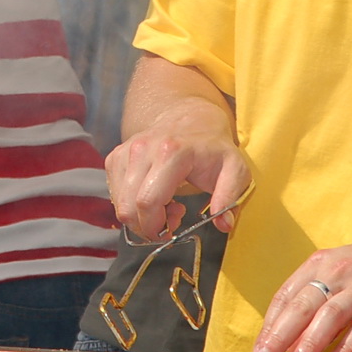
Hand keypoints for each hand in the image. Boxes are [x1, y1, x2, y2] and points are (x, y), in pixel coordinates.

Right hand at [106, 109, 250, 244]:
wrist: (191, 118)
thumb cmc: (213, 149)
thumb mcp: (235, 170)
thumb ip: (229, 197)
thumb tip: (223, 224)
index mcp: (172, 152)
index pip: (147, 201)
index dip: (155, 227)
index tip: (172, 233)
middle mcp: (143, 149)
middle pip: (128, 207)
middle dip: (147, 226)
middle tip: (172, 221)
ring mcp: (126, 151)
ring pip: (119, 203)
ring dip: (140, 216)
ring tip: (165, 206)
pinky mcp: (116, 157)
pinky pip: (115, 194)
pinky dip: (131, 204)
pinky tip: (153, 195)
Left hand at [251, 219, 351, 351]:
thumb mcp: (345, 267)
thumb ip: (320, 293)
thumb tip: (295, 330)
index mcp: (323, 264)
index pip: (286, 294)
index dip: (270, 323)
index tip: (259, 347)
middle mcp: (339, 273)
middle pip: (301, 306)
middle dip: (278, 337)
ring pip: (329, 317)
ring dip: (309, 345)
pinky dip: (347, 349)